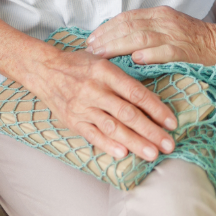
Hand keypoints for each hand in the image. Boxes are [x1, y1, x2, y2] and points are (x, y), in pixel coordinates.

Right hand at [19, 47, 178, 162]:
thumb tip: (150, 99)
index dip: (156, 108)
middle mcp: (95, 89)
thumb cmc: (77, 64)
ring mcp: (83, 106)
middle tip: (169, 144)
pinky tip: (123, 154)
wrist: (44, 69)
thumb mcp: (102, 61)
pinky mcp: (73, 120)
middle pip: (128, 113)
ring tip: (152, 153)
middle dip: (151, 131)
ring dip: (135, 142)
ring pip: (113, 127)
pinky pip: (93, 134)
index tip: (171, 122)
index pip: (136, 92)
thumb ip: (122, 79)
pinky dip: (108, 145)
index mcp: (105, 71)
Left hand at [86, 8, 215, 71]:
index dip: (107, 27)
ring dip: (118, 45)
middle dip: (106, 37)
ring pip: (141, 36)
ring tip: (102, 54)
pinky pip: (164, 52)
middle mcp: (165, 21)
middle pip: (128, 25)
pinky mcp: (185, 51)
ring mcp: (175, 35)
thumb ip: (148, 31)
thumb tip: (120, 40)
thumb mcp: (170, 28)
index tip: (92, 38)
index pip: (126, 17)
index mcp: (160, 14)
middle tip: (90, 49)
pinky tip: (134, 60)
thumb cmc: (196, 41)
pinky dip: (149, 55)